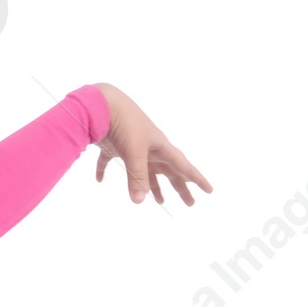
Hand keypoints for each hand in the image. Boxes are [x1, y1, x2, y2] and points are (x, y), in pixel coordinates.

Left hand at [94, 84, 211, 205]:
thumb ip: (137, 177)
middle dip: (179, 187)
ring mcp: (130, 145)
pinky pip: (109, 161)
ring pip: (144, 170)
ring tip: (159, 201)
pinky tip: (99, 180)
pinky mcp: (111, 144)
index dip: (196, 178)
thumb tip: (139, 201)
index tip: (209, 190)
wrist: (101, 103)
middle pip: (167, 171)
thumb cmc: (123, 124)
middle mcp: (149, 147)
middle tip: (190, 203)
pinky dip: (103, 170)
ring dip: (152, 185)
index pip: (182, 166)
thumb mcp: (134, 152)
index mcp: (160, 147)